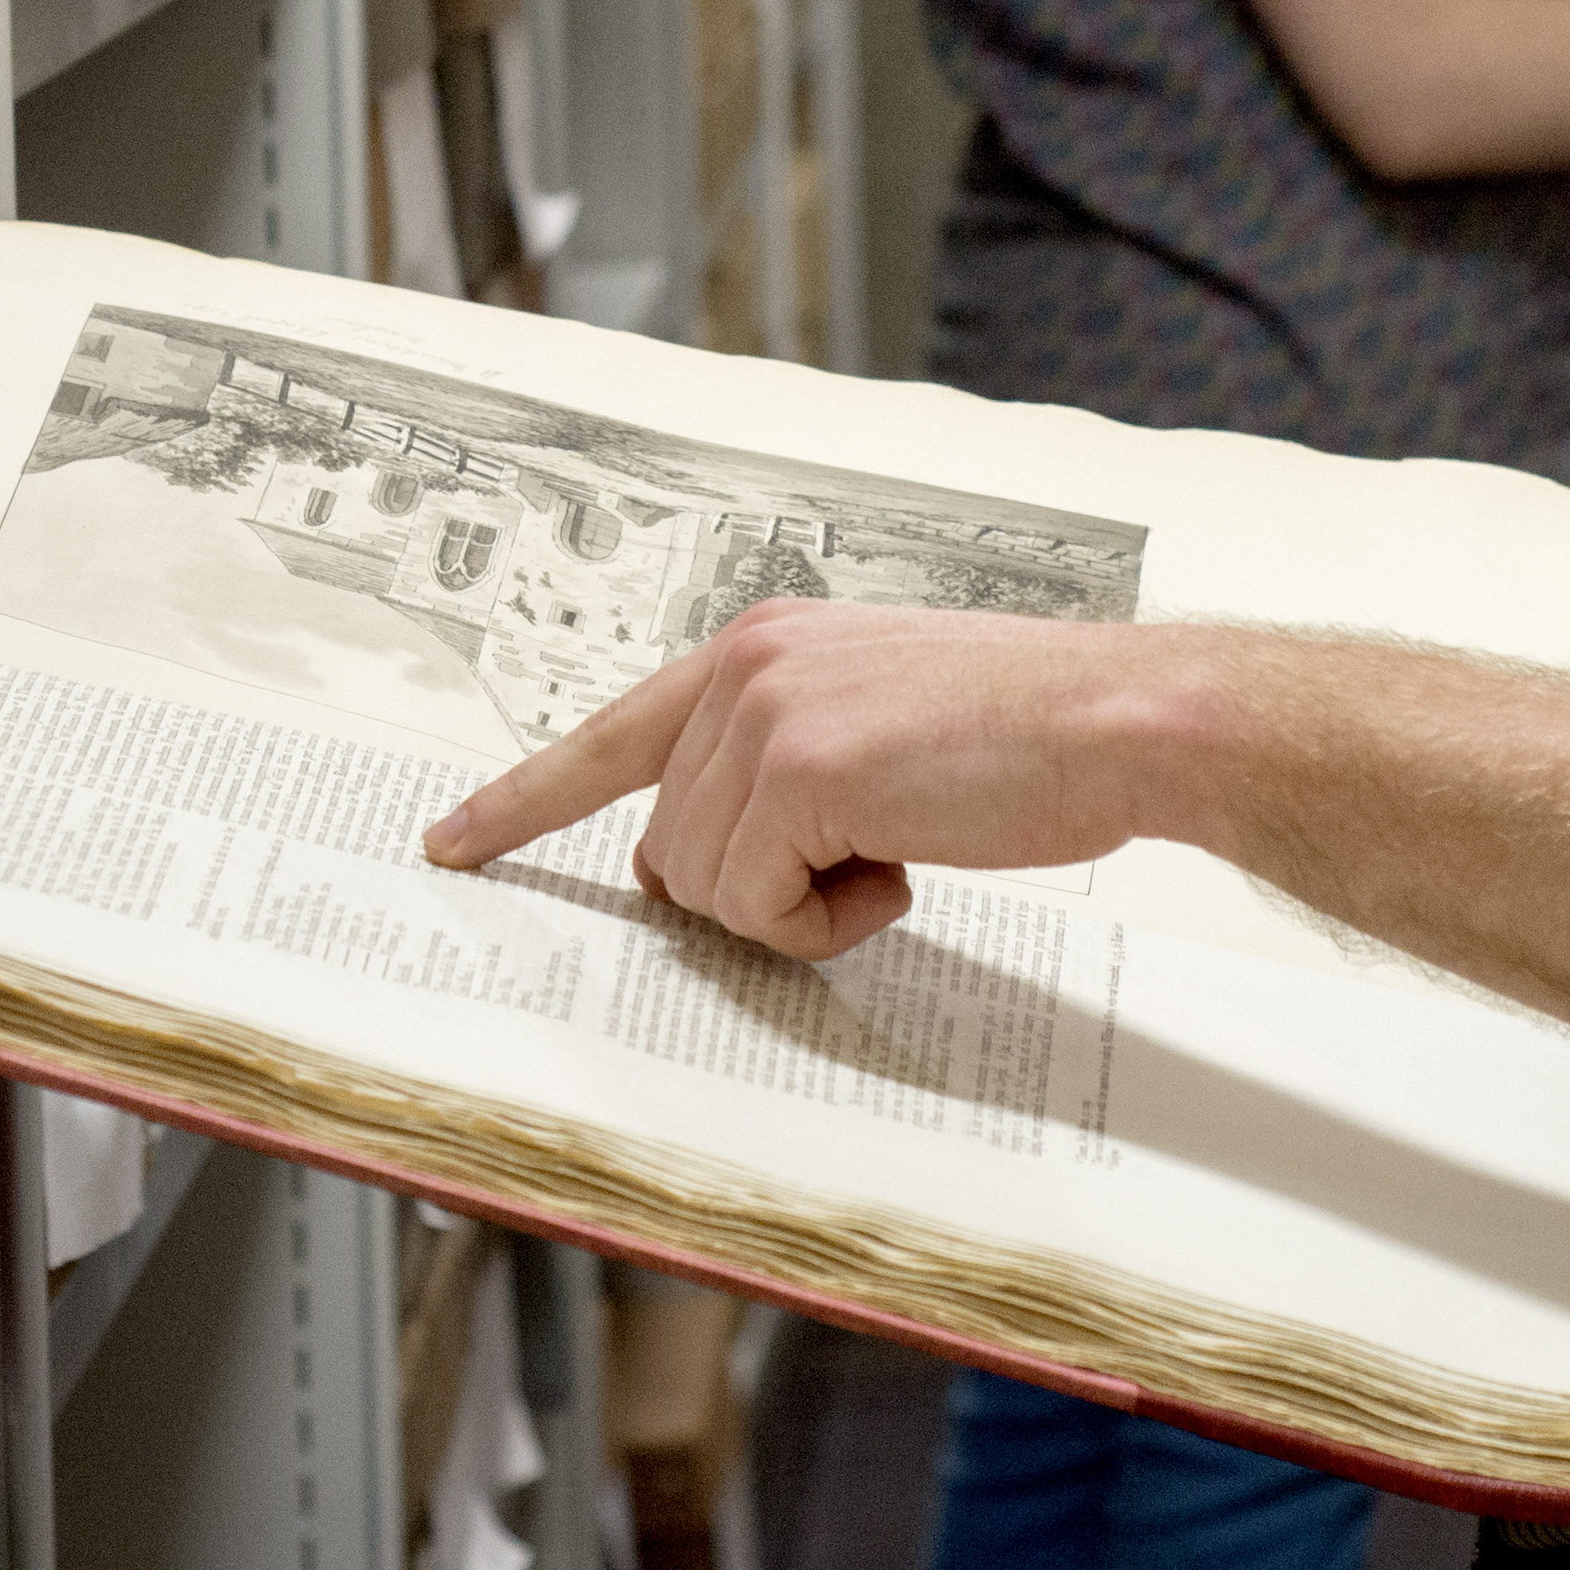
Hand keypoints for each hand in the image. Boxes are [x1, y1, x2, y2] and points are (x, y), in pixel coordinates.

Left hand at [418, 605, 1186, 961]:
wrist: (1119, 721)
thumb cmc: (1027, 733)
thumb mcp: (876, 725)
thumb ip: (779, 767)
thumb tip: (698, 862)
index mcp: (760, 648)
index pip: (609, 736)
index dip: (523, 802)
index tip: (449, 842)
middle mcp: (744, 668)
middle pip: (668, 848)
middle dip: (758, 889)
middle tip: (868, 858)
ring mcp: (764, 717)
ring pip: (704, 887)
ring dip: (801, 907)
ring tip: (899, 848)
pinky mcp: (797, 773)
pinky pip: (759, 909)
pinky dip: (829, 922)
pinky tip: (905, 865)